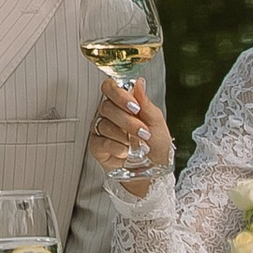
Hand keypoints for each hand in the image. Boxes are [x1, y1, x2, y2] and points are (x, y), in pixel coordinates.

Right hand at [86, 78, 173, 193]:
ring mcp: (101, 130)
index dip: (119, 95)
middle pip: (107, 106)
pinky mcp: (96, 146)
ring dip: (125, 136)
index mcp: (123, 103)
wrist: (155, 169)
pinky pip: (101, 142)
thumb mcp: (156, 121)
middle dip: (128, 121)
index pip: (109, 88)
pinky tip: (126, 152)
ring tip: (138, 145)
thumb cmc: (156, 144)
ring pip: (104, 125)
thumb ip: (145, 102)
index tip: (134, 107)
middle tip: (143, 132)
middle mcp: (109, 114)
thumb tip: (139, 82)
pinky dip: (117, 148)